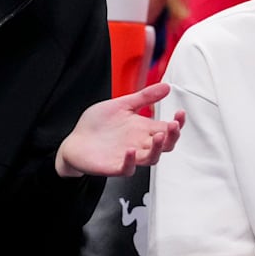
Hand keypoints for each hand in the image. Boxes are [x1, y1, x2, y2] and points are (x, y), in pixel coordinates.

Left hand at [55, 82, 184, 177]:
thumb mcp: (122, 105)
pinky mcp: (115, 166)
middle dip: (172, 136)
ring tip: (159, 136)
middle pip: (165, 145)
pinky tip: (130, 151)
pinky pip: (127, 168)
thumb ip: (144, 97)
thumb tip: (166, 87)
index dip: (177, 122)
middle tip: (173, 125)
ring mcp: (129, 156)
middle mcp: (139, 143)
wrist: (75, 141)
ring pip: (151, 158)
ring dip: (157, 148)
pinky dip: (131, 161)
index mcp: (142, 129)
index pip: (167, 128)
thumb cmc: (97, 125)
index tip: (179, 113)